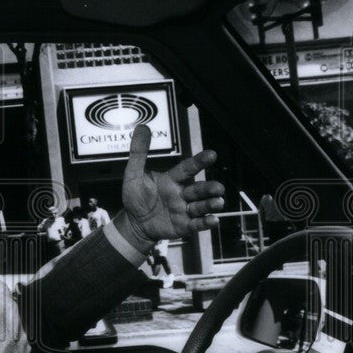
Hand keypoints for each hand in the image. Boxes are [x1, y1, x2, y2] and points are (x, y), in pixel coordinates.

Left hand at [118, 124, 224, 250]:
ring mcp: (184, 210)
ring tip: (218, 202)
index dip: (199, 162)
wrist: (134, 223)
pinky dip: (206, 222)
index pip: (188, 168)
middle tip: (218, 188)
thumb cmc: (136, 197)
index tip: (212, 154)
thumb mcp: (133, 174)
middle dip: (210, 188)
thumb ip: (139, 152)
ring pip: (201, 206)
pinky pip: (197, 224)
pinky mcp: (184, 225)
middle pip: (199, 189)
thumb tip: (142, 127)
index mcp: (172, 179)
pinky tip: (214, 220)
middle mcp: (182, 193)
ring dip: (211, 204)